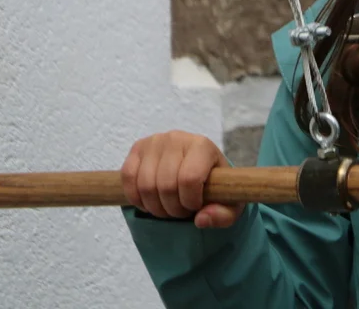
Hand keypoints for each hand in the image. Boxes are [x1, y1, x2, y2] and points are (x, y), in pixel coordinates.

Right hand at [120, 131, 241, 228]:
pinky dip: (136, 197)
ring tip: (167, 207)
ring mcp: (155, 141)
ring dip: (155, 206)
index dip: (190, 201)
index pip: (190, 179)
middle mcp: (177, 138)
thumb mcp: (230, 204)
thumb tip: (200, 219)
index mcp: (203, 145)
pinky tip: (149, 201)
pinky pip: (128, 178)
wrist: (198, 168)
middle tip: (180, 211)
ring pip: (145, 185)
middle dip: (172, 208)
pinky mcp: (138, 148)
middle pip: (166, 185)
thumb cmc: (215, 186)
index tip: (195, 206)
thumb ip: (223, 214)